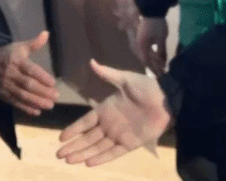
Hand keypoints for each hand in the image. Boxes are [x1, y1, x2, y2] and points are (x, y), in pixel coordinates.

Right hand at [0, 30, 58, 115]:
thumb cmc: (8, 54)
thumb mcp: (20, 46)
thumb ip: (34, 43)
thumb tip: (46, 33)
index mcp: (16, 60)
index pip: (30, 70)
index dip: (42, 77)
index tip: (53, 82)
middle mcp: (11, 74)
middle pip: (28, 84)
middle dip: (42, 92)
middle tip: (56, 96)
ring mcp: (7, 86)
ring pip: (23, 95)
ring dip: (37, 102)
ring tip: (50, 105)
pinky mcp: (4, 95)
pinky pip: (16, 103)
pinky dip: (26, 108)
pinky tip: (37, 111)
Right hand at [56, 59, 173, 165]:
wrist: (166, 99)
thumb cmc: (146, 87)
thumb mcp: (125, 79)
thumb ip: (107, 73)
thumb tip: (91, 61)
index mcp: (106, 108)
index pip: (85, 122)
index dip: (74, 129)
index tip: (61, 137)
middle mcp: (110, 124)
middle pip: (88, 137)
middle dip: (74, 146)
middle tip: (58, 155)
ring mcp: (119, 135)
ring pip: (97, 147)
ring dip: (83, 153)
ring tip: (69, 161)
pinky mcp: (130, 144)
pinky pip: (113, 153)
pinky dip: (101, 158)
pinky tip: (88, 163)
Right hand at [134, 17, 167, 76]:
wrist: (152, 10)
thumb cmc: (157, 25)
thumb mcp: (161, 39)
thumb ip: (161, 51)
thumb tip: (163, 63)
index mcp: (142, 46)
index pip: (147, 61)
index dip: (154, 69)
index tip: (160, 75)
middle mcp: (139, 45)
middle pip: (145, 59)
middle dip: (153, 67)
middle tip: (161, 73)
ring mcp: (140, 41)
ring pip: (146, 54)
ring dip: (153, 61)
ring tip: (161, 66)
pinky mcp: (143, 38)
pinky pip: (147, 50)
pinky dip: (152, 54)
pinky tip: (158, 56)